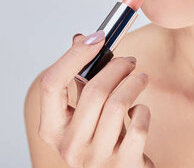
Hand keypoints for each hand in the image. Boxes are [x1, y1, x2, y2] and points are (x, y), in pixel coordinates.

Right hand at [38, 31, 154, 167]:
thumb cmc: (100, 142)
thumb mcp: (82, 115)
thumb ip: (78, 79)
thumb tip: (80, 39)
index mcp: (52, 130)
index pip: (52, 84)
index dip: (74, 56)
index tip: (97, 38)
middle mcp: (69, 146)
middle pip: (92, 91)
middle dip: (116, 67)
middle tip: (129, 61)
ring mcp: (96, 158)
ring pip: (117, 104)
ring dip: (133, 83)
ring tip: (140, 77)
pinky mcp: (124, 164)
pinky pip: (138, 125)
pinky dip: (142, 111)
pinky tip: (139, 111)